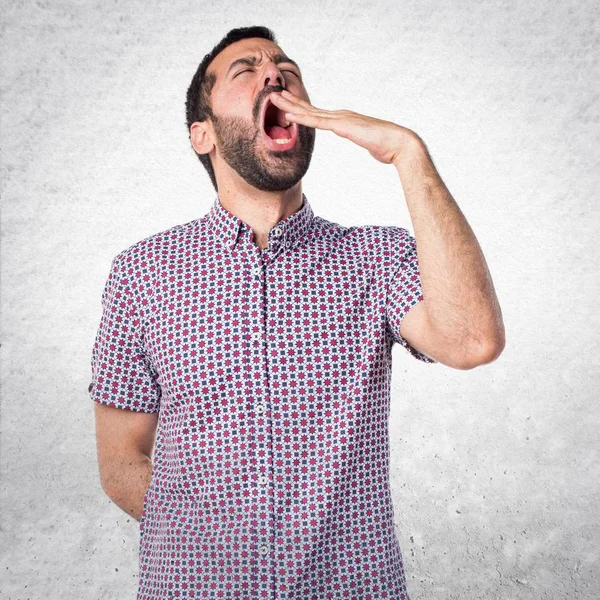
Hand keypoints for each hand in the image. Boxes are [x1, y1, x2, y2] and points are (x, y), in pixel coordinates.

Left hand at [269, 89, 421, 165]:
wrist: (398, 143)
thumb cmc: (386, 146)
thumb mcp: (369, 143)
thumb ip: (363, 140)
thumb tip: (366, 144)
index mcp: (345, 120)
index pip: (319, 114)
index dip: (302, 108)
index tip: (288, 104)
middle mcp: (341, 115)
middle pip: (311, 108)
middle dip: (291, 101)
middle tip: (273, 94)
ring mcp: (341, 119)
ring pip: (310, 112)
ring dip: (290, 105)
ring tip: (274, 98)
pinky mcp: (342, 126)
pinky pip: (318, 122)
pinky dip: (302, 117)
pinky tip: (289, 115)